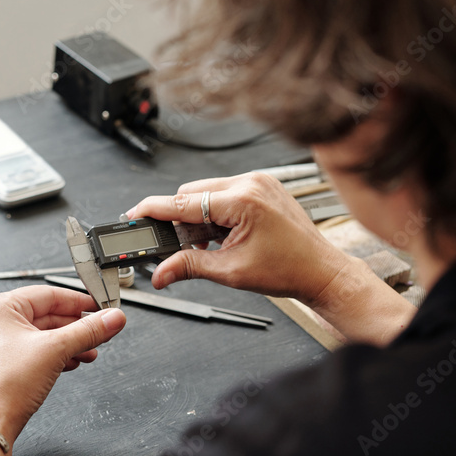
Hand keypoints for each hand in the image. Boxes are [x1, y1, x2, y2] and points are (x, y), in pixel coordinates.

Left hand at [0, 286, 125, 446]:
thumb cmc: (3, 388)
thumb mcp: (55, 351)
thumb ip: (88, 331)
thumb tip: (112, 318)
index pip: (48, 294)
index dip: (79, 301)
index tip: (99, 308)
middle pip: (44, 315)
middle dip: (75, 328)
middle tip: (99, 332)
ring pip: (37, 335)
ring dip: (66, 344)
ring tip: (88, 352)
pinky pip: (27, 351)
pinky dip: (50, 355)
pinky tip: (68, 363)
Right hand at [128, 172, 351, 305]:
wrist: (321, 271)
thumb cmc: (289, 270)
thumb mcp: (231, 271)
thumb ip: (189, 266)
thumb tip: (161, 272)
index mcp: (243, 200)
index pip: (183, 201)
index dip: (153, 210)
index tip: (133, 215)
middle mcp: (251, 183)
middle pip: (192, 193)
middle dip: (179, 219)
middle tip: (176, 246)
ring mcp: (258, 182)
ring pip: (206, 193)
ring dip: (198, 217)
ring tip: (210, 245)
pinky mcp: (262, 187)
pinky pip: (225, 193)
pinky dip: (215, 213)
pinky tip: (221, 235)